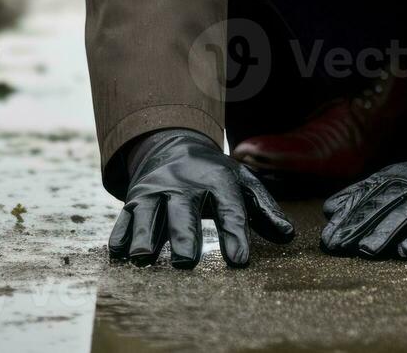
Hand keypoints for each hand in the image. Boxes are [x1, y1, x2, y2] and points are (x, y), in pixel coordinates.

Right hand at [109, 128, 295, 267]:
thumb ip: (264, 209)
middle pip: (183, 212)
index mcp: (216, 180)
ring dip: (144, 235)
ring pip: (147, 213)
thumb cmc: (214, 175)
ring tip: (143, 259)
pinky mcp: (133, 200)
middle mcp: (184, 184)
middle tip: (186, 263)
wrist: (172, 144)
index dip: (235, 235)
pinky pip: (124, 219)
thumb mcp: (243, 183)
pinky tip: (118, 257)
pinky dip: (119, 236)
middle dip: (184, 237)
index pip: (229, 208)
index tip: (240, 261)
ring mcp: (155, 191)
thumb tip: (289, 236)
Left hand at [320, 156, 406, 259]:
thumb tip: (329, 210)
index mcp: (391, 177)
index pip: (363, 197)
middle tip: (337, 247)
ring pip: (405, 214)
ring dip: (384, 232)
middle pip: (380, 205)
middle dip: (356, 226)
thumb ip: (362, 195)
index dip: (344, 217)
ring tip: (365, 251)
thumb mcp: (392, 183)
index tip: (327, 238)